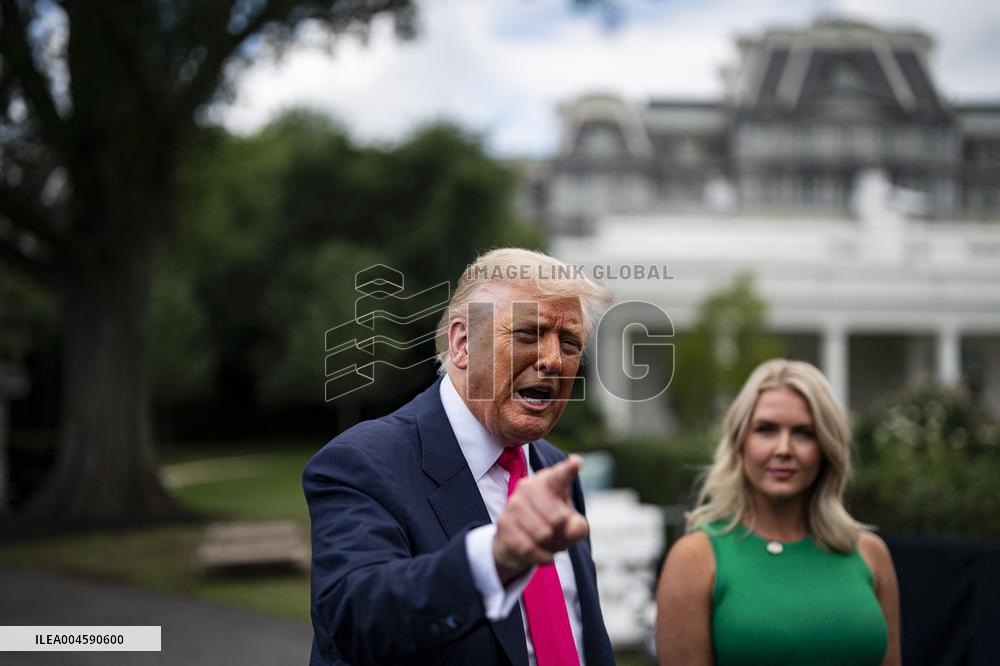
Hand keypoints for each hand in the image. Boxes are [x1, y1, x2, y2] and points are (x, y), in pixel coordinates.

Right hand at [492, 454, 588, 584]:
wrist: (517, 542)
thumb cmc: (550, 526)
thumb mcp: (570, 526)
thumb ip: (577, 527)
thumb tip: (570, 527)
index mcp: (549, 481)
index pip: (561, 476)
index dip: (569, 470)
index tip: (576, 462)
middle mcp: (529, 486)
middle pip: (559, 518)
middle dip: (562, 534)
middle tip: (557, 534)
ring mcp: (514, 503)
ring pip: (543, 534)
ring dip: (551, 546)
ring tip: (547, 542)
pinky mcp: (503, 523)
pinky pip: (529, 547)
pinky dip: (541, 556)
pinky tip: (541, 552)